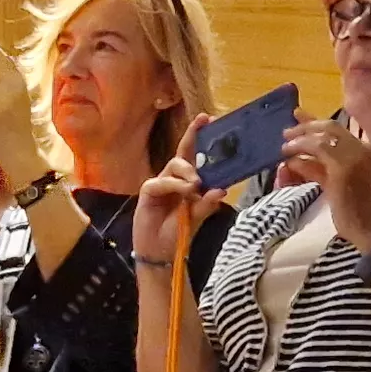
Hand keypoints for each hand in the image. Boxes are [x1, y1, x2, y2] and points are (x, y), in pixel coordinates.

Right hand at [131, 121, 205, 268]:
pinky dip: (175, 185)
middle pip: (183, 152)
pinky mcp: (148, 191)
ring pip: (175, 165)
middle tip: (205, 122)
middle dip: (193, 136)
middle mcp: (175, 178)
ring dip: (188, 171)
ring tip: (196, 183)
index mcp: (188, 182)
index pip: (195, 156)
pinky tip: (185, 191)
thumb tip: (222, 189)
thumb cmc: (177, 233)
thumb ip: (207, 203)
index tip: (212, 120)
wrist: (157, 252)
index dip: (201, 138)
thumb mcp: (197, 218)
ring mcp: (160, 183)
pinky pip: (162, 182)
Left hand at [280, 117, 370, 249]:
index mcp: (365, 150)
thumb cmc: (354, 210)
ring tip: (285, 145)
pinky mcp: (344, 166)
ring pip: (323, 136)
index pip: (337, 130)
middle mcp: (362, 148)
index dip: (315, 122)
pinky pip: (319, 149)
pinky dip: (302, 150)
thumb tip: (295, 159)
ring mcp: (355, 156)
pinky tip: (290, 156)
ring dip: (301, 138)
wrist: (368, 227)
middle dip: (306, 125)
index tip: (298, 116)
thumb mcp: (334, 183)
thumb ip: (318, 168)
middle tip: (287, 131)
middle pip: (330, 127)